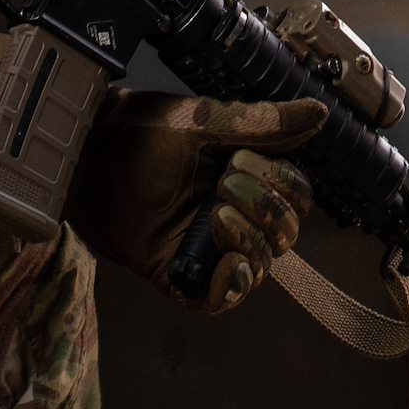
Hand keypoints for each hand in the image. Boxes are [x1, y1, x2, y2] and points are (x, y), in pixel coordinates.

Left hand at [64, 89, 323, 313]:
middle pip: (286, 231)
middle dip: (264, 208)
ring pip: (262, 262)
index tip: (240, 160)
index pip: (296, 195)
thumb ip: (261, 122)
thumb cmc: (141, 135)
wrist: (90, 158)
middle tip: (223, 183)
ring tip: (215, 214)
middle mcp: (237, 215)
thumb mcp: (203, 123)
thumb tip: (319, 111)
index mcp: (249, 178)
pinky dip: (233, 285)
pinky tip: (228, 264)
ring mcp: (211, 248)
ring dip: (249, 238)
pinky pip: (225, 297)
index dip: (280, 183)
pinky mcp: (183, 275)